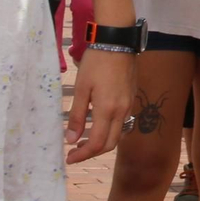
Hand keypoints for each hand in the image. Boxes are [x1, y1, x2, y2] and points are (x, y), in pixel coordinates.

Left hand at [64, 48, 135, 164]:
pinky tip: (95, 124)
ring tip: (81, 140)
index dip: (82, 155)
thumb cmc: (96, 62)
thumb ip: (76, 115)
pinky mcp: (131, 99)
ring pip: (116, 134)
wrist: (118, 42)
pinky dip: (108, 130)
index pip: (96, 144)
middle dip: (91, 153)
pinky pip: (121, 123)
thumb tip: (70, 139)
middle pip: (109, 144)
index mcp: (107, 110)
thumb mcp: (81, 88)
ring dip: (100, 142)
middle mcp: (121, 112)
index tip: (68, 158)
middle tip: (74, 152)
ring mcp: (128, 105)